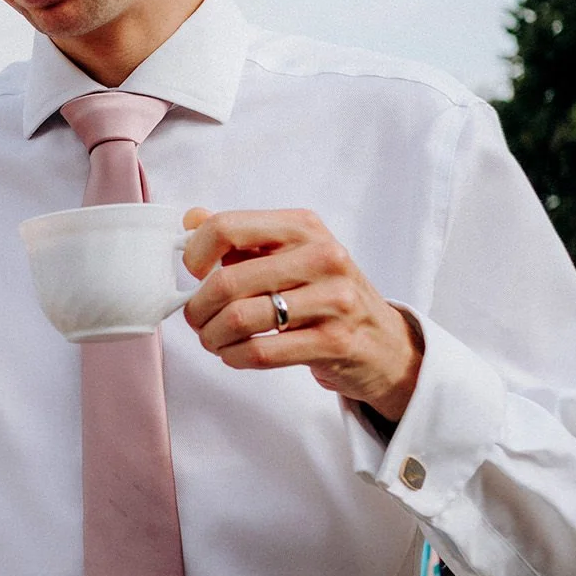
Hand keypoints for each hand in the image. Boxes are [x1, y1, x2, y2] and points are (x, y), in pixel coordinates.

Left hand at [181, 208, 423, 420]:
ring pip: (240, 319)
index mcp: (302, 227)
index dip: (195, 254)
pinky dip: (234, 356)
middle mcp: (322, 257)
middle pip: (227, 281)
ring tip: (213, 339)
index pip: (227, 227)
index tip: (193, 273)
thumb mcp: (289, 253)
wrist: (384, 342)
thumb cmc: (324, 293)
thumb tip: (191, 218)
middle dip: (198, 308)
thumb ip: (239, 236)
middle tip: (196, 319)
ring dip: (212, 336)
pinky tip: (233, 354)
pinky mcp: (334, 342)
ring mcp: (333, 300)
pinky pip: (261, 352)